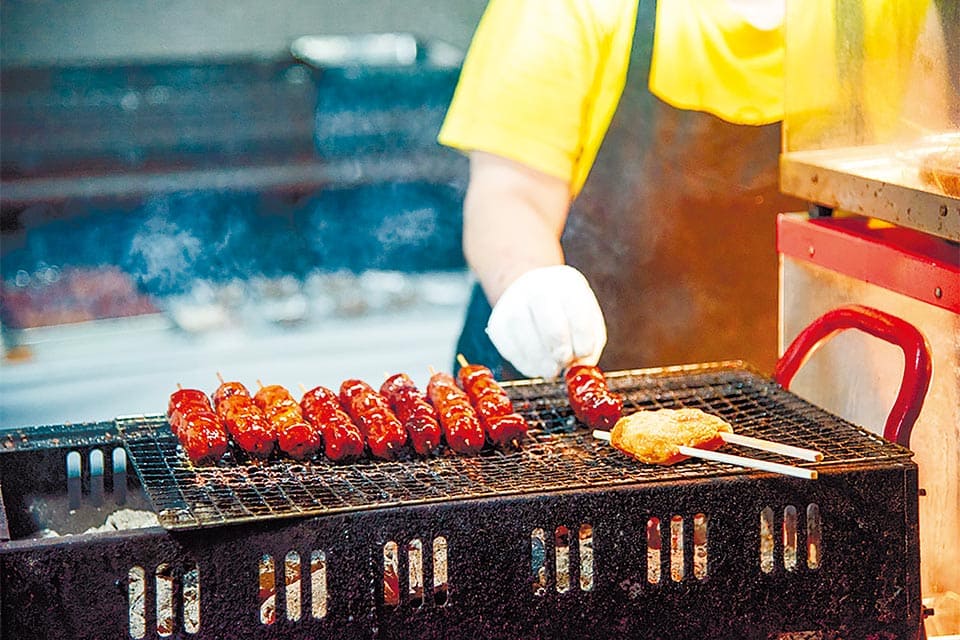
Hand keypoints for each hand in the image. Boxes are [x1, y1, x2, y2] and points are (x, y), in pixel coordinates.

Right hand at [485, 265, 605, 378]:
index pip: (577, 313)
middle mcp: (537, 287)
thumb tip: (581, 368)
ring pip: (526, 338)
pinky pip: (509, 349)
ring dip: (541, 362)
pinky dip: (525, 364)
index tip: (583, 354)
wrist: (531, 293)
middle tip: (564, 363)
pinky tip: (536, 367)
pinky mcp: (497, 323)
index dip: (582, 340)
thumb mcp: (588, 320)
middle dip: (560, 351)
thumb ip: (590, 345)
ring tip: (552, 370)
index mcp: (567, 284)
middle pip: (550, 324)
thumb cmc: (567, 312)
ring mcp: (512, 304)